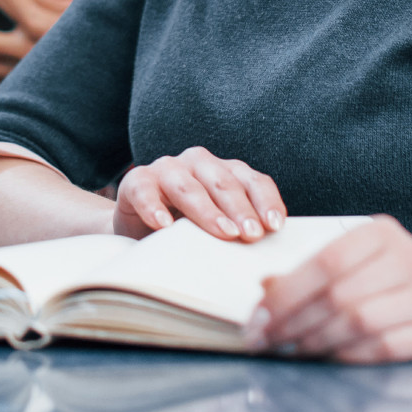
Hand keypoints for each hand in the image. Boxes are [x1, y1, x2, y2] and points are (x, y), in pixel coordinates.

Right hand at [112, 146, 286, 241]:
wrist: (139, 229)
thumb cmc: (188, 228)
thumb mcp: (218, 225)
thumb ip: (241, 228)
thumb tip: (272, 249)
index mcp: (224, 170)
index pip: (252, 180)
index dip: (265, 201)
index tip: (275, 226)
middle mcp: (197, 162)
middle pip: (223, 182)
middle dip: (240, 209)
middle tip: (252, 235)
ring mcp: (166, 168)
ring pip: (188, 186)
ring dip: (207, 211)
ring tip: (223, 233)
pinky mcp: (136, 181)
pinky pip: (145, 191)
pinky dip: (154, 208)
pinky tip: (163, 226)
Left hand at [245, 215, 411, 362]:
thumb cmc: (391, 286)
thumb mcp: (356, 267)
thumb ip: (313, 273)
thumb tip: (265, 286)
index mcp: (382, 233)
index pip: (326, 260)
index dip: (287, 291)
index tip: (258, 317)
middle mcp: (410, 258)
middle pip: (339, 293)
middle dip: (293, 321)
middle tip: (265, 340)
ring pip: (359, 321)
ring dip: (316, 341)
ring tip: (291, 350)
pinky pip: (384, 347)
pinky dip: (349, 355)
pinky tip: (327, 359)